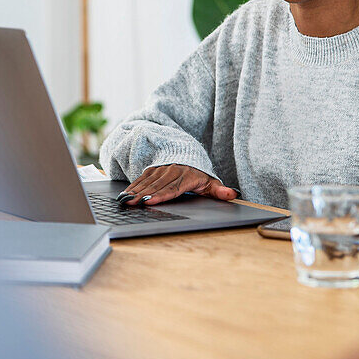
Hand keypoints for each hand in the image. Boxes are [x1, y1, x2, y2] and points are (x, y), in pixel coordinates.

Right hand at [118, 164, 238, 205]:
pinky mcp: (154, 168)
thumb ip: (220, 191)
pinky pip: (142, 177)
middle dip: (143, 195)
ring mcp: (162, 168)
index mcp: (187, 176)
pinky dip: (133, 185)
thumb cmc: (199, 174)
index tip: (150, 202)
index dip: (161, 195)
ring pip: (147, 181)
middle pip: (157, 186)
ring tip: (126, 200)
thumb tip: (232, 194)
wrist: (188, 154)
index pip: (173, 188)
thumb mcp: (211, 182)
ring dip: (136, 191)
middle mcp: (173, 171)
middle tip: (131, 204)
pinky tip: (126, 193)